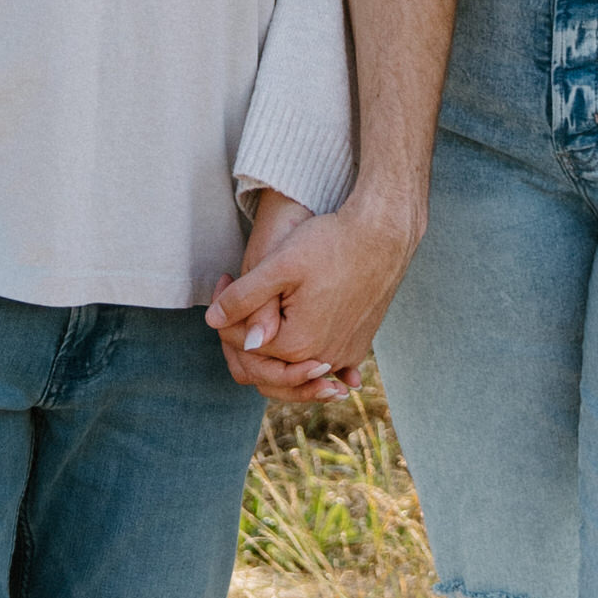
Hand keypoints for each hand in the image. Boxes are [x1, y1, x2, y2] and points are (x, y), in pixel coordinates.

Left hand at [206, 189, 420, 396]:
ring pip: (294, 362)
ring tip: (263, 305)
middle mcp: (321, 359)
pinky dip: (303, 348)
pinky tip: (294, 324)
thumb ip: (245, 297)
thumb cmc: (331, 243)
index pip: (244, 346)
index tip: (225, 278)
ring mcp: (345, 355)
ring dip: (274, 340)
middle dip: (245, 331)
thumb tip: (213, 322)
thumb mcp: (280, 264)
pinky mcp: (359, 344)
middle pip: (267, 361)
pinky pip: (322, 358)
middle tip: (236, 288)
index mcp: (296, 345)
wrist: (384, 235)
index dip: (226, 314)